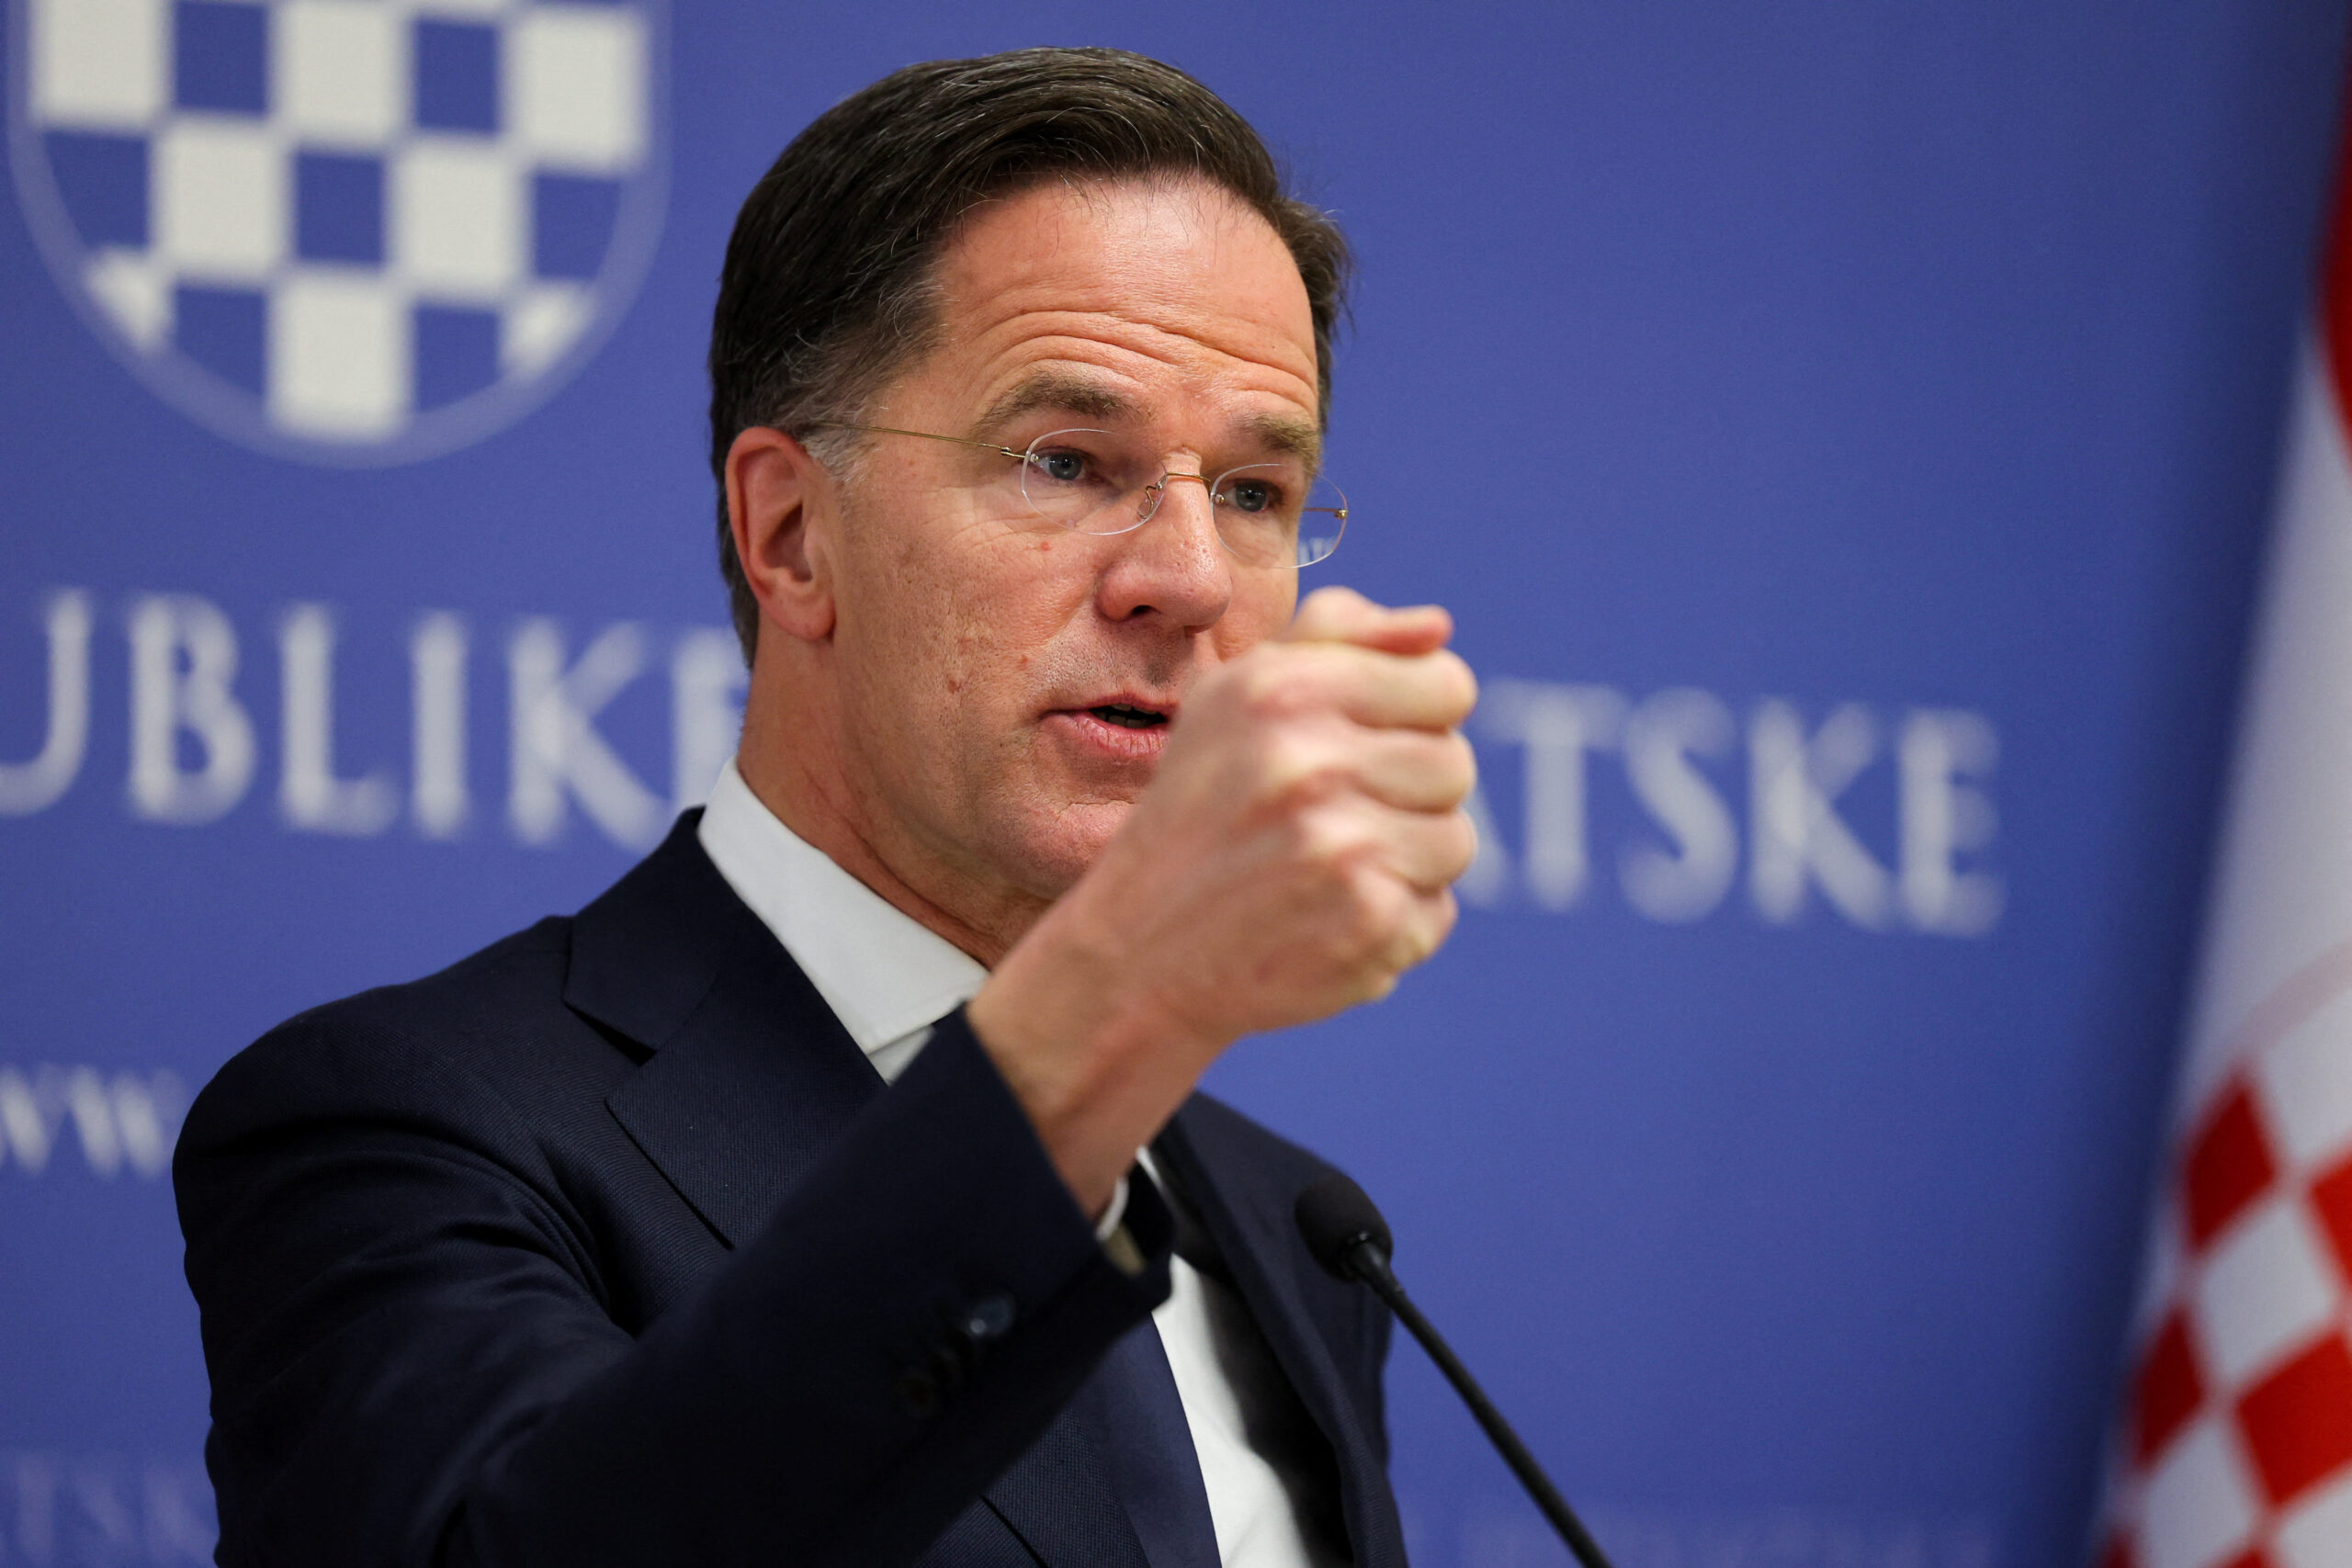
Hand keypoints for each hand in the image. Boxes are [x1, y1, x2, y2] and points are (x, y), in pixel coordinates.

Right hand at [968, 587, 1478, 1214]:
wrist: (1135, 954)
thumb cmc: (1198, 811)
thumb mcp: (1235, 698)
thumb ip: (1335, 637)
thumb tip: (1438, 627)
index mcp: (1283, 688)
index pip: (1447, 685)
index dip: (1420, 718)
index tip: (1370, 746)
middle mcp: (1311, 761)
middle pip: (1455, 765)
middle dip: (1407, 794)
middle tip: (1329, 821)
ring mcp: (1344, 847)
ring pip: (1454, 842)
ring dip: (1403, 863)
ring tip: (1325, 873)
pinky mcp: (1368, 923)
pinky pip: (1436, 912)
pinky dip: (1391, 924)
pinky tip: (1322, 923)